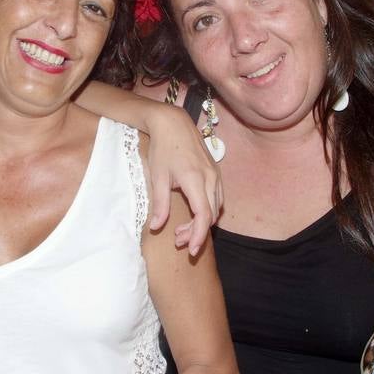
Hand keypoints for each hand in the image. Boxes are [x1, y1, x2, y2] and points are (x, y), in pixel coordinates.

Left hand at [142, 105, 221, 254]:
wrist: (173, 123)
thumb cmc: (163, 148)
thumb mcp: (158, 177)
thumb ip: (160, 204)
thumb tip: (156, 227)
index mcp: (195, 180)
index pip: (203, 216)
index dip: (198, 236)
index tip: (190, 250)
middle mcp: (211, 179)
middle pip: (211, 216)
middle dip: (196, 233)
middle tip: (177, 241)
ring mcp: (216, 175)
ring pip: (216, 208)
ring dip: (202, 223)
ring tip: (181, 230)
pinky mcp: (215, 173)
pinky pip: (217, 198)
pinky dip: (207, 211)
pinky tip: (192, 213)